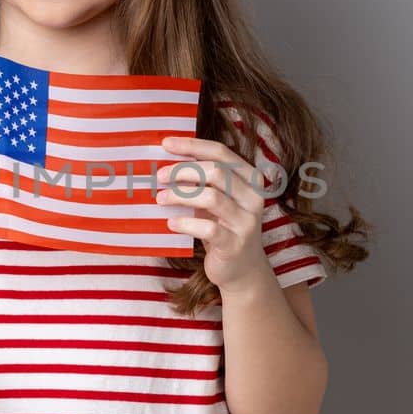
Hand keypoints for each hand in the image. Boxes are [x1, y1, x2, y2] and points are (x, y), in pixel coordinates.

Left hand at [155, 135, 276, 294]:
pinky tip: (171, 223)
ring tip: (160, 198)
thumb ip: (202, 180)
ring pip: (211, 197)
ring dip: (180, 195)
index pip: (221, 153)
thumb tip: (165, 160)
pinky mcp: (235, 244)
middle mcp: (253, 197)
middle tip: (159, 176)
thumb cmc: (223, 227)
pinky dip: (186, 223)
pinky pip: (208, 229)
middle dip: (183, 170)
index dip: (192, 145)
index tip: (165, 144)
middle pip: (216, 172)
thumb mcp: (217, 200)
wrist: (242, 269)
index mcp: (250, 179)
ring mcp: (246, 221)